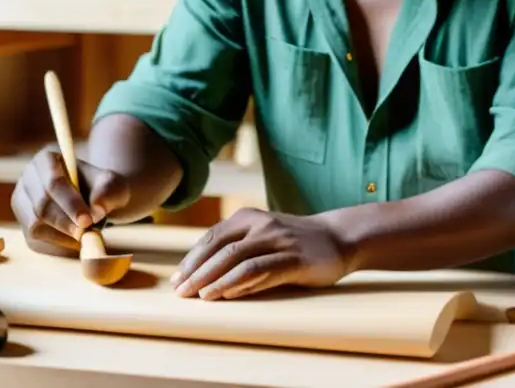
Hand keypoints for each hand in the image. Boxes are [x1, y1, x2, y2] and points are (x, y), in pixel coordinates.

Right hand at [10, 143, 130, 256]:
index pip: (53, 183)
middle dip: (66, 222)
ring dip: (62, 235)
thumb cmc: (102, 189)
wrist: (94, 202)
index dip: (69, 203)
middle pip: (41, 206)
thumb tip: (96, 208)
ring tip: (84, 236)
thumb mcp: (112, 184)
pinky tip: (75, 242)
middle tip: (87, 232)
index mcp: (46, 160)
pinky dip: (57, 245)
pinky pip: (35, 241)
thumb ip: (109, 190)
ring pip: (35, 225)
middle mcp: (28, 179)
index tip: (87, 219)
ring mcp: (22, 203)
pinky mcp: (23, 225)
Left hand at [170, 207, 351, 300]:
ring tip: (198, 297)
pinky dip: (239, 282)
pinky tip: (226, 295)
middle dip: (196, 272)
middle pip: (219, 248)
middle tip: (180, 292)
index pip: (211, 238)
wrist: (338, 237)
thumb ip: (237, 248)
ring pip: (236, 259)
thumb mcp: (263, 236)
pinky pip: (260, 270)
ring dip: (213, 279)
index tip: (176, 279)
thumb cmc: (294, 242)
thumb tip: (202, 274)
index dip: (191, 259)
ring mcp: (277, 240)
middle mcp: (260, 225)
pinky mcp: (293, 259)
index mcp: (248, 217)